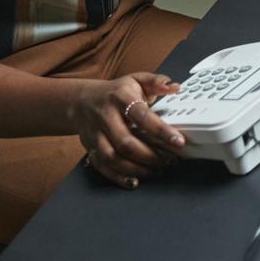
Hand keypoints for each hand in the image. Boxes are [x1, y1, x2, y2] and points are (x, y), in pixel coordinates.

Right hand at [71, 72, 185, 188]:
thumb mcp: (137, 80)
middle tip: (169, 160)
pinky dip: (117, 177)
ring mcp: (96, 134)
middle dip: (150, 155)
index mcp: (121, 98)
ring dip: (136, 168)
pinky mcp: (90, 148)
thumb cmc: (116, 92)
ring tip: (156, 170)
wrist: (82, 101)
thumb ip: (157, 82)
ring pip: (112, 157)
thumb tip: (175, 87)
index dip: (160, 130)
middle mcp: (105, 117)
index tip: (178, 141)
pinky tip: (134, 180)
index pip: (142, 116)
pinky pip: (101, 167)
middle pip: (125, 142)